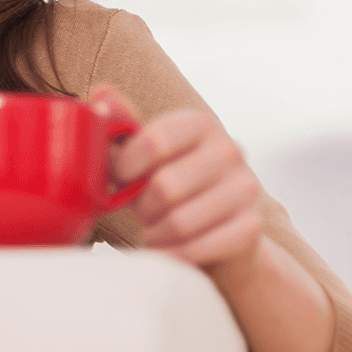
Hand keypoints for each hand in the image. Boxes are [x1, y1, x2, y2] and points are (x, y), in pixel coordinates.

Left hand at [88, 85, 333, 351]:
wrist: (219, 229)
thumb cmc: (169, 186)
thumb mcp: (143, 155)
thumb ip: (121, 128)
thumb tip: (99, 96)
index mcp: (199, 124)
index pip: (153, 140)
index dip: (125, 167)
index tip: (119, 180)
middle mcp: (229, 150)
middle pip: (165, 186)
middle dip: (142, 207)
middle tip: (141, 212)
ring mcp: (246, 189)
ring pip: (180, 222)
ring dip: (155, 234)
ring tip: (153, 232)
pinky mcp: (251, 228)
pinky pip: (199, 248)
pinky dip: (174, 256)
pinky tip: (168, 251)